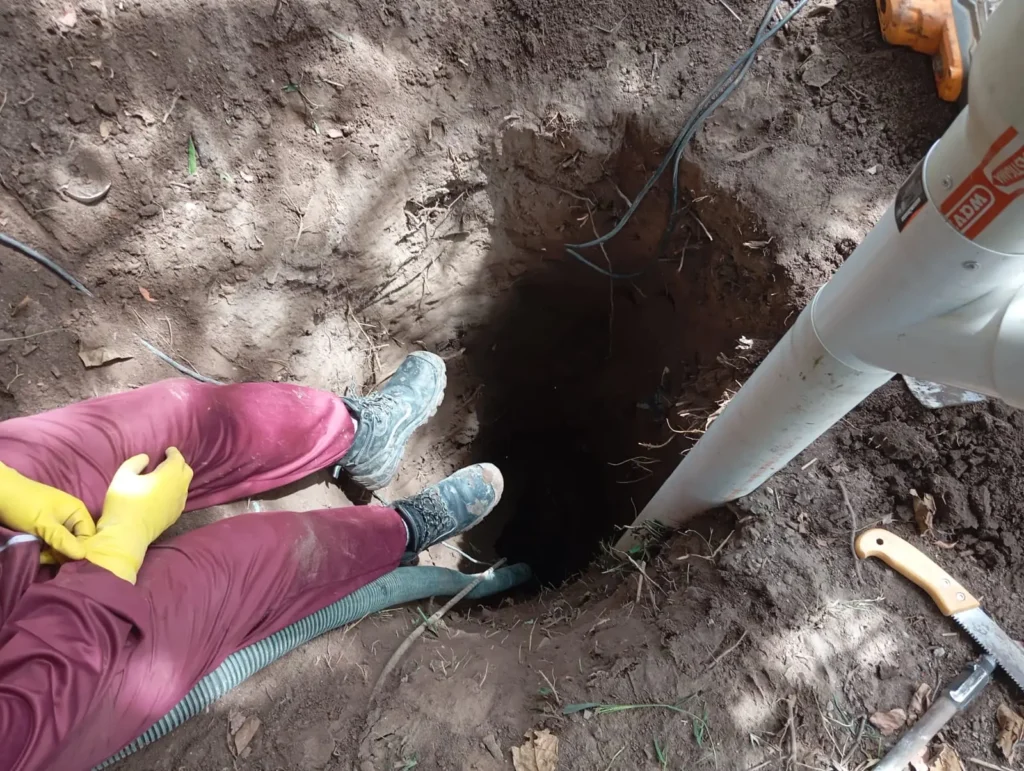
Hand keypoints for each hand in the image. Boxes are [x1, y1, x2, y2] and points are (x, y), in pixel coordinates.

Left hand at [0, 462, 95, 559]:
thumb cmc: (23, 505)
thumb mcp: (43, 524)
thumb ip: (63, 540)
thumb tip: (83, 556)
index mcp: (78, 512)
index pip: (89, 538)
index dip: (79, 550)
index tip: (60, 558)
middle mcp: (72, 518)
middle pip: (77, 544)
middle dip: (62, 554)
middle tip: (44, 556)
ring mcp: (59, 524)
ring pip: (64, 546)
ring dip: (51, 554)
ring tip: (37, 554)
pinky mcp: (47, 529)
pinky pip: (54, 544)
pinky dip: (46, 550)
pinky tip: (36, 551)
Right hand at [82, 448, 193, 583]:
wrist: (127, 535)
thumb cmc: (124, 503)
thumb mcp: (123, 476)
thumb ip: (135, 462)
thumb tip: (146, 458)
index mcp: (170, 474)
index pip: (178, 458)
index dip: (173, 452)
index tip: (167, 450)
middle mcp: (180, 487)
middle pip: (186, 470)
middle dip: (178, 464)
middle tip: (166, 462)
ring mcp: (180, 503)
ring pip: (184, 485)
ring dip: (178, 478)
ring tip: (165, 477)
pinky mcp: (175, 515)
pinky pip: (180, 498)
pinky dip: (175, 491)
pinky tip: (164, 493)